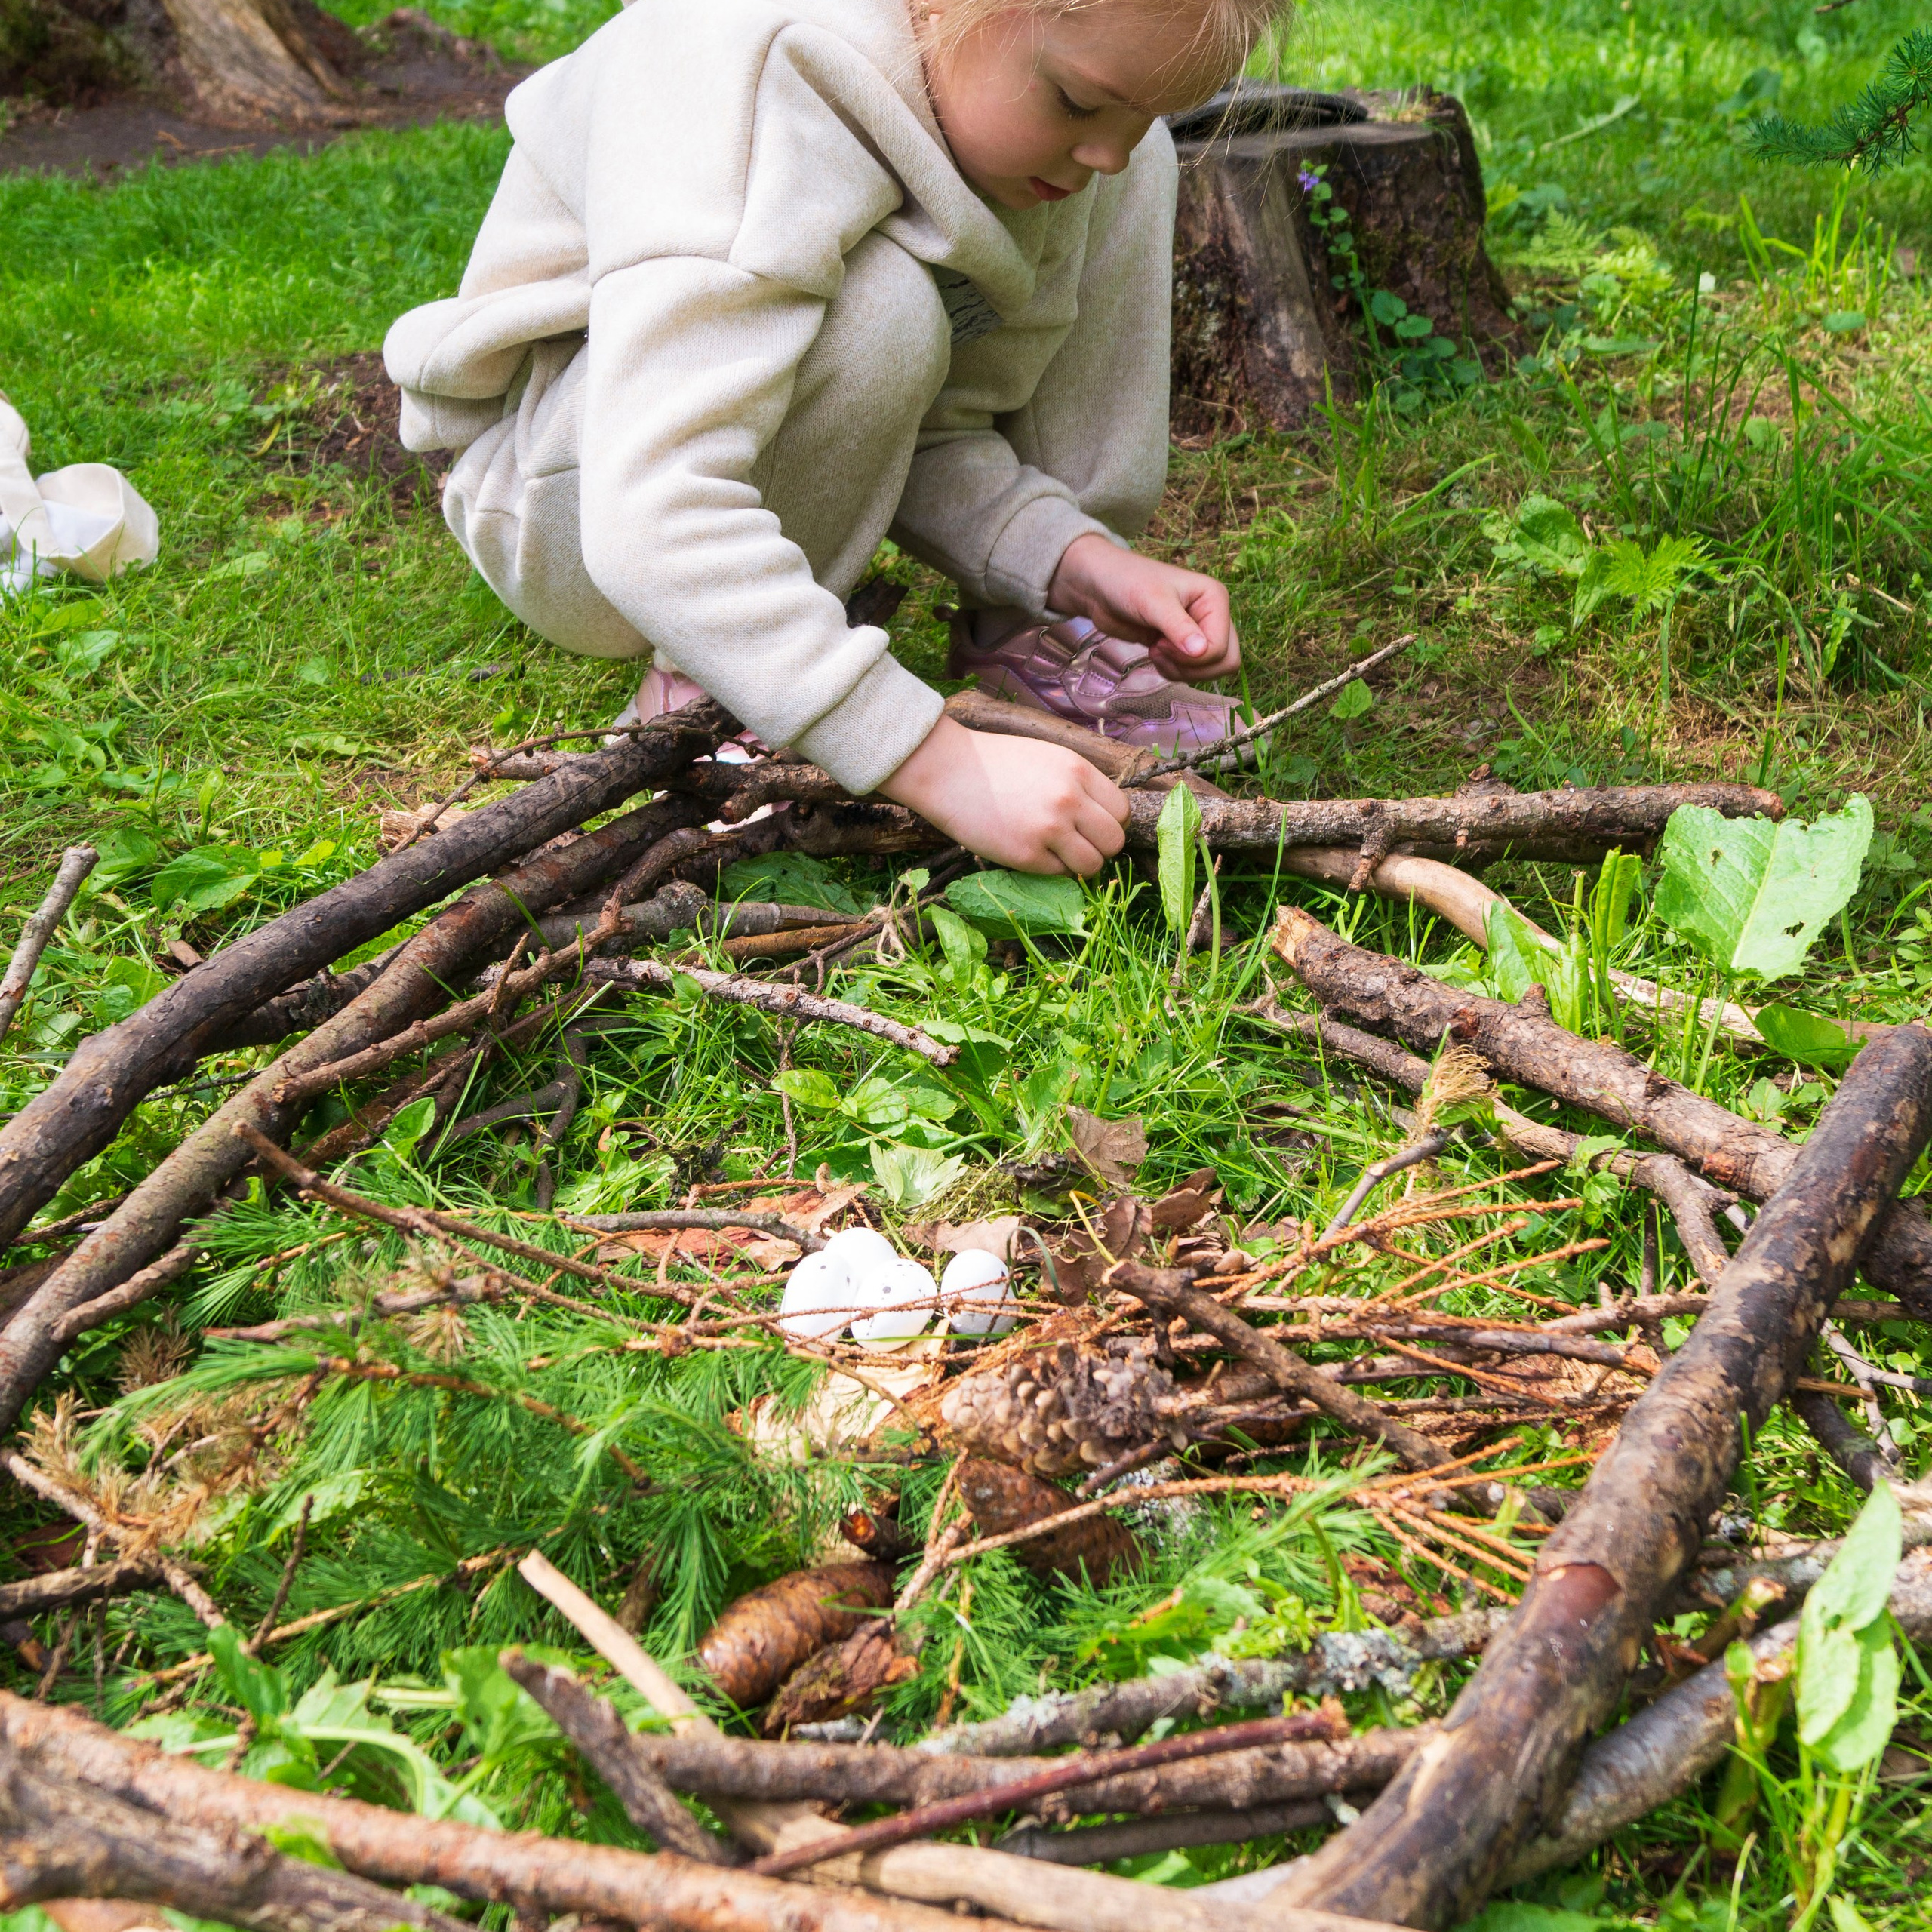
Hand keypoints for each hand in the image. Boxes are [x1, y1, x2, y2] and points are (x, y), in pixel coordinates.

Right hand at [879, 716, 1127, 876]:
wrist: (948, 770)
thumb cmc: (995, 763)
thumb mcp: (1048, 758)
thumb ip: (1078, 783)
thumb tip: (1102, 817)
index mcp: (1079, 771)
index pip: (1121, 811)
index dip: (1110, 823)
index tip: (1093, 827)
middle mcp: (1070, 799)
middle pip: (1114, 841)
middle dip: (1100, 848)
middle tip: (1078, 845)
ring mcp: (1049, 828)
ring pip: (1093, 864)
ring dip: (1080, 864)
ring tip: (1059, 854)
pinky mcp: (1026, 854)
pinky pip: (1060, 874)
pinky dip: (1052, 869)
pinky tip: (1032, 853)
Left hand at [1048, 534, 1241, 682]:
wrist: (1100, 587)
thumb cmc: (1126, 582)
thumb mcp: (1152, 603)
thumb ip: (1177, 627)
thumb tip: (1202, 651)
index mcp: (1215, 599)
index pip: (1221, 649)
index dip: (1192, 657)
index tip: (1161, 641)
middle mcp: (1214, 615)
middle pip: (1225, 662)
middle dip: (1191, 667)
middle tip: (1161, 650)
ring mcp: (1200, 631)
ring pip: (1210, 671)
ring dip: (1181, 670)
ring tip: (1155, 649)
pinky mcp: (1184, 644)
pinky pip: (1192, 672)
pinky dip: (1173, 670)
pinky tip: (1154, 652)